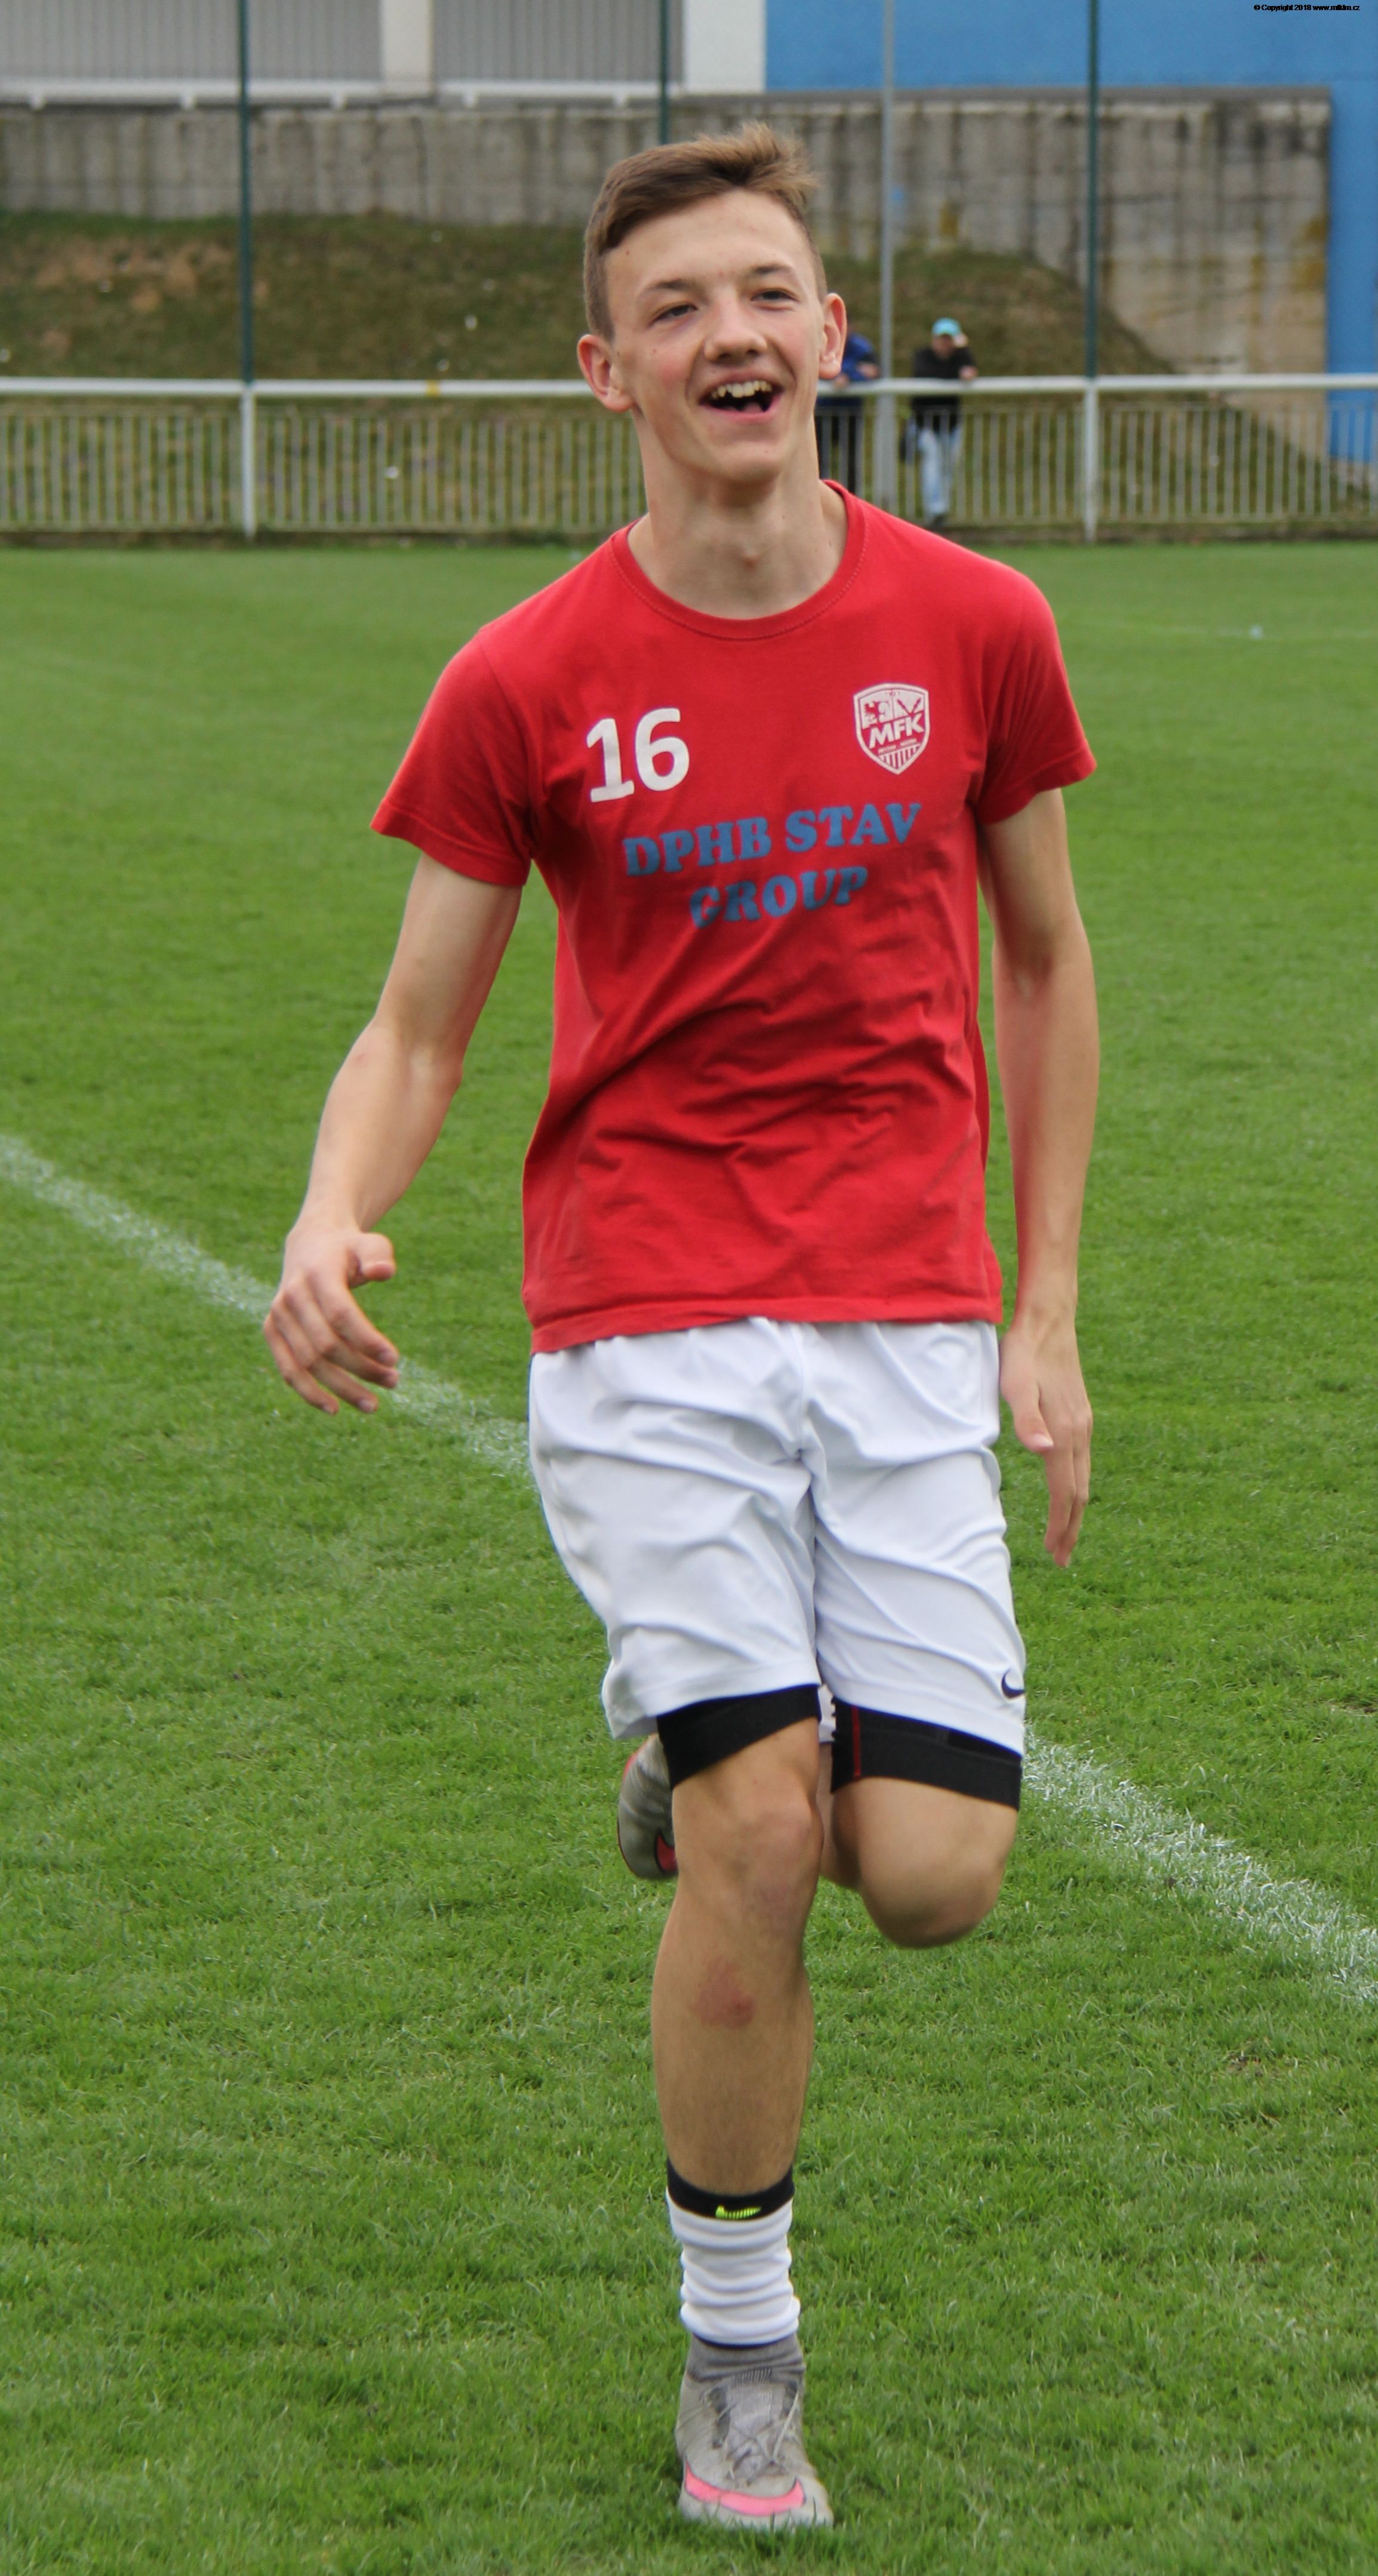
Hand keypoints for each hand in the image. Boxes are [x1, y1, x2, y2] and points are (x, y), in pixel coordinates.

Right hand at [263, 1223, 399, 1415]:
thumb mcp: (369, 1244)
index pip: (341, 1315)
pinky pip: (288, 1369)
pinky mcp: (272, 1331)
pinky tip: (335, 1408)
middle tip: (394, 1381)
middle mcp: (292, 1297)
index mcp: (317, 1274)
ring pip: (307, 1363)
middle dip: (362, 1368)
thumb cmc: (349, 1250)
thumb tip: (384, 1272)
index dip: (367, 1340)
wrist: (310, 1244)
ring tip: (373, 1404)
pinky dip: (309, 1392)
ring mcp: (278, 1316)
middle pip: (326, 1345)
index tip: (395, 1359)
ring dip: (341, 1387)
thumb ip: (379, 1256)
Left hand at [999, 1308, 1091, 1565]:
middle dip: (1071, 1528)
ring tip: (1064, 1535)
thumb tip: (1044, 1452)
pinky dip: (1075, 1487)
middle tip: (1061, 1559)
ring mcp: (1083, 1424)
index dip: (1060, 1526)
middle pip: (1079, 1493)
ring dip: (1075, 1511)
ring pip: (1083, 1478)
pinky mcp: (1079, 1415)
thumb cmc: (1022, 1354)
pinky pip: (1081, 1462)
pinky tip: (1066, 1491)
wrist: (1048, 1320)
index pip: (1066, 1492)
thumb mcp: (1014, 1384)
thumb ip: (1026, 1419)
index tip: (1054, 1554)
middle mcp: (1079, 1433)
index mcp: (1064, 1432)